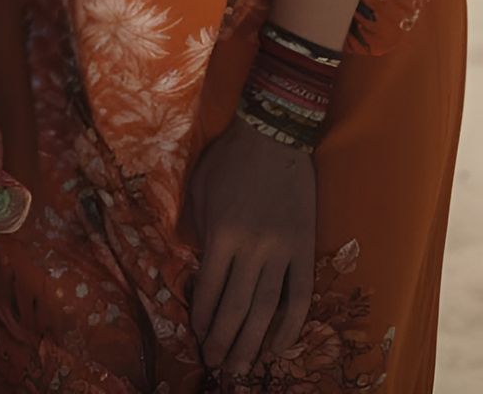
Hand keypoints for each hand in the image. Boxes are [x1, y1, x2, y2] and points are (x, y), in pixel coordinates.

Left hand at [187, 116, 314, 376]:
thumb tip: (199, 266)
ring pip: (267, 309)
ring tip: (243, 366)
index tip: (198, 336)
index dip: (203, 316)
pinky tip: (279, 347)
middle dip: (225, 340)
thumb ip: (198, 229)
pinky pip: (300, 296)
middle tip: (218, 364)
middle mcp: (252, 248)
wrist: (273, 137)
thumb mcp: (199, 190)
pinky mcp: (305, 250)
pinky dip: (290, 326)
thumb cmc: (228, 160)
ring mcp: (282, 252)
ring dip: (253, 342)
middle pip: (237, 307)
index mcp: (222, 233)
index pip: (210, 288)